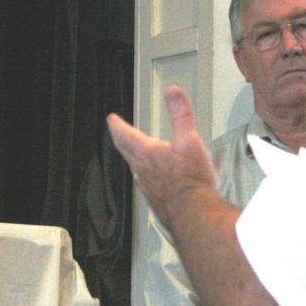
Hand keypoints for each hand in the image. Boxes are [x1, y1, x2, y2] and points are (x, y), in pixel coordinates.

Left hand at [106, 86, 216, 225]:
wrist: (194, 213)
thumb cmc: (190, 178)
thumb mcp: (189, 140)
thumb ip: (181, 115)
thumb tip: (173, 92)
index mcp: (147, 153)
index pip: (126, 135)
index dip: (118, 125)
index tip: (111, 119)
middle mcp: (142, 171)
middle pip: (126, 153)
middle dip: (121, 141)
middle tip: (118, 135)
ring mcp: (148, 189)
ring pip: (136, 171)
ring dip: (134, 162)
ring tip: (136, 159)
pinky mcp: (157, 203)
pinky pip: (148, 188)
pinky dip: (148, 180)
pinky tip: (157, 184)